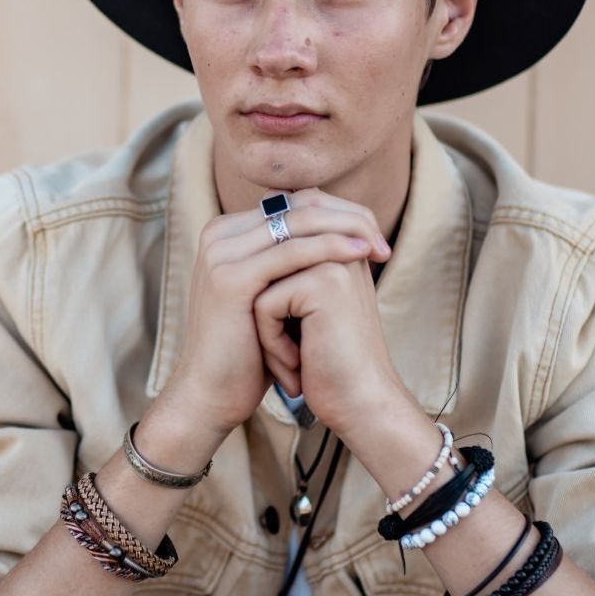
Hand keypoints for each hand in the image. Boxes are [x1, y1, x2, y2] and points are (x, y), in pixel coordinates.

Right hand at [161, 187, 391, 438]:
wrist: (212, 392)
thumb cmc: (248, 351)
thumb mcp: (270, 297)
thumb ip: (289, 263)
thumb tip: (338, 234)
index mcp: (227, 233)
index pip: (293, 203)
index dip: (339, 213)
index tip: (375, 235)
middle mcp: (219, 235)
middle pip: (296, 205)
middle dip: (347, 218)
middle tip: (382, 241)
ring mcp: (221, 254)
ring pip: (296, 222)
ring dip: (344, 229)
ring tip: (377, 247)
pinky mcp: (230, 278)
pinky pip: (290, 252)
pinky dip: (329, 248)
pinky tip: (358, 254)